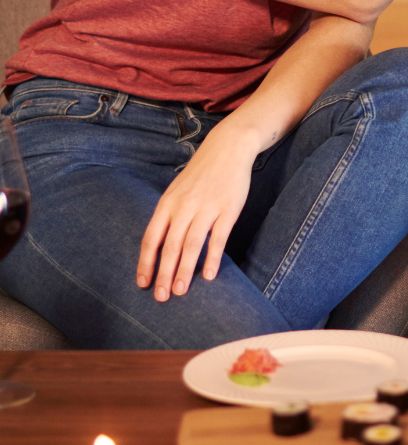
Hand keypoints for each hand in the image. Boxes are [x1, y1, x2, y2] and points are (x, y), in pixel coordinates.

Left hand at [136, 126, 256, 300]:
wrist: (228, 148)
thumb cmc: (200, 173)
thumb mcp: (176, 190)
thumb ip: (168, 215)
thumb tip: (158, 246)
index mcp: (168, 203)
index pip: (152, 238)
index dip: (146, 263)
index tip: (143, 283)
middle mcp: (184, 206)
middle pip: (170, 246)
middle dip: (164, 274)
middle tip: (161, 297)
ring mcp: (207, 208)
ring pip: (192, 245)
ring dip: (184, 270)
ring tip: (180, 291)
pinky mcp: (228, 209)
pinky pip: (218, 238)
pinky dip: (212, 258)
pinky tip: (208, 275)